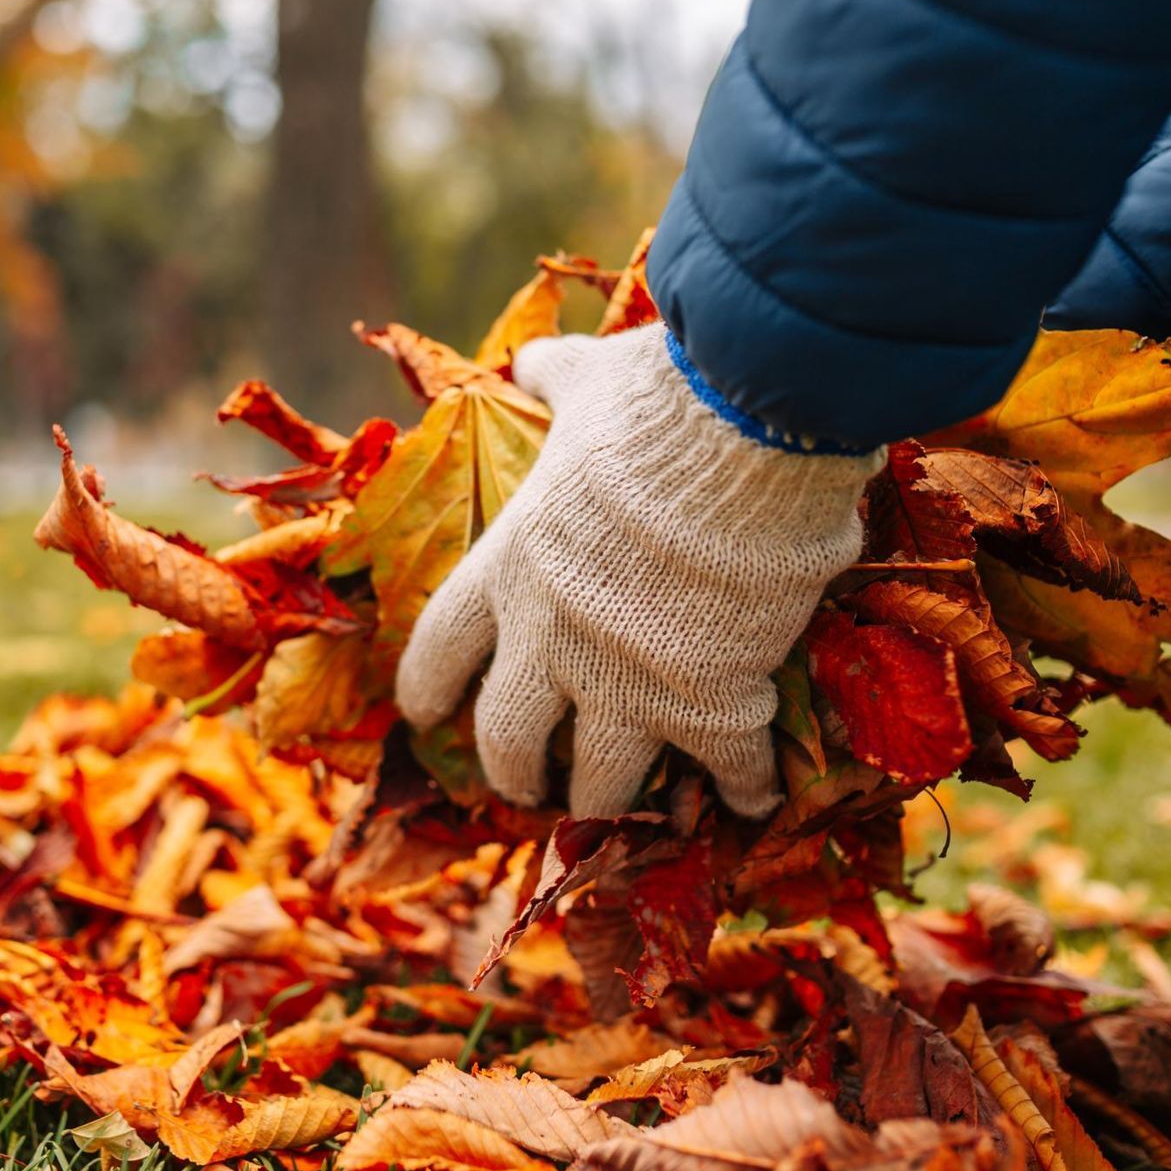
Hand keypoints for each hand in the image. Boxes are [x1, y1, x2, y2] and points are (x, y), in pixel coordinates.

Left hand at [395, 324, 879, 816]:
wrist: (746, 436)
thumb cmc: (656, 403)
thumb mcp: (588, 382)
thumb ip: (555, 379)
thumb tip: (532, 357)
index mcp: (512, 568)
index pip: (442, 646)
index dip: (427, 688)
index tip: (423, 715)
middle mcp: (554, 640)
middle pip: (508, 737)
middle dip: (513, 771)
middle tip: (527, 786)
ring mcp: (631, 681)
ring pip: (600, 781)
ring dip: (604, 803)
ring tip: (613, 813)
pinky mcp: (713, 703)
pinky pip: (724, 771)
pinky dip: (738, 793)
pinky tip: (748, 805)